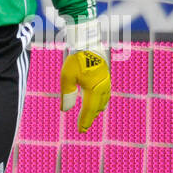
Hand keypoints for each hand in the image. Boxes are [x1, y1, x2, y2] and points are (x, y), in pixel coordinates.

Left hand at [59, 18, 110, 132]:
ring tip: (89, 116)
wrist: (88, 41)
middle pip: (97, 107)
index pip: (89, 109)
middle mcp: (103, 86)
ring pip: (103, 101)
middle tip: (83, 127)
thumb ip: (67, 94)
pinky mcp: (106, 76)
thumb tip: (65, 110)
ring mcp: (106, 81)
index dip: (85, 121)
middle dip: (90, 117)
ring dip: (96, 110)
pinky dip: (100, 101)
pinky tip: (96, 103)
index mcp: (95, 87)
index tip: (81, 130)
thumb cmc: (76, 58)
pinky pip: (105, 94)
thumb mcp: (67, 76)